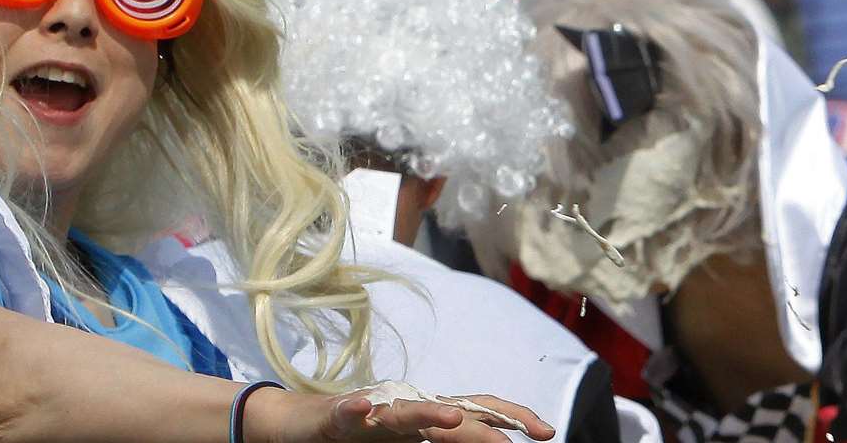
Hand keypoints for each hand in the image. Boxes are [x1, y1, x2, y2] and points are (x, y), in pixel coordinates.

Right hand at [255, 388, 551, 442]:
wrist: (300, 424)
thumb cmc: (360, 435)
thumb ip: (444, 442)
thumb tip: (491, 442)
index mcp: (425, 418)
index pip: (476, 411)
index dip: (510, 416)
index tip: (546, 431)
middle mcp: (404, 409)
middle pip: (450, 413)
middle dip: (485, 427)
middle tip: (517, 439)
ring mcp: (372, 412)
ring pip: (404, 413)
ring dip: (428, 413)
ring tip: (453, 417)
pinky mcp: (336, 418)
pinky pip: (348, 414)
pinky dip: (356, 409)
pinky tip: (363, 407)